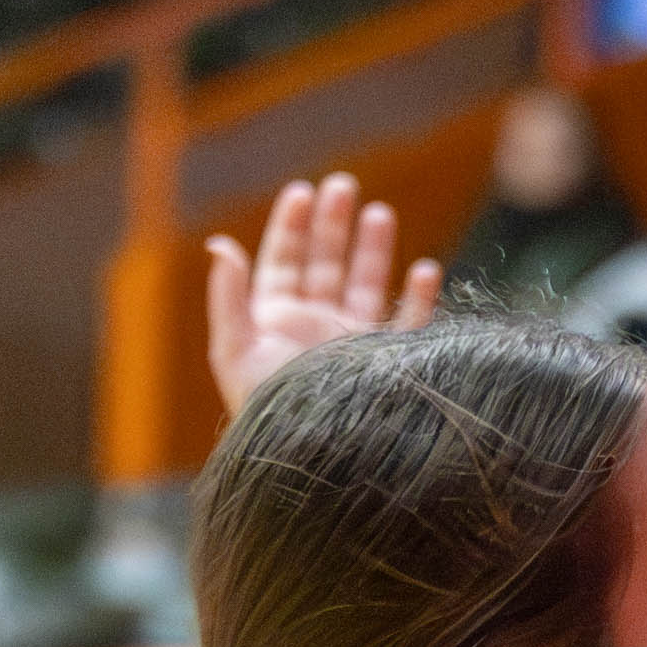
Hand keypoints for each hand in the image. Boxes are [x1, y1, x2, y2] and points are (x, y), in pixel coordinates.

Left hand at [205, 173, 443, 413]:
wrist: (308, 461)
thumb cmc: (264, 411)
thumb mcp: (234, 351)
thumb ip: (228, 297)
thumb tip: (219, 244)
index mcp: (276, 318)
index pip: (283, 260)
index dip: (292, 225)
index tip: (303, 191)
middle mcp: (315, 325)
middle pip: (326, 262)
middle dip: (334, 224)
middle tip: (344, 185)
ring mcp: (352, 343)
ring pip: (367, 283)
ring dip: (374, 249)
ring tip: (381, 213)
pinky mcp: (385, 363)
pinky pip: (409, 325)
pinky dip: (419, 298)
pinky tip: (427, 270)